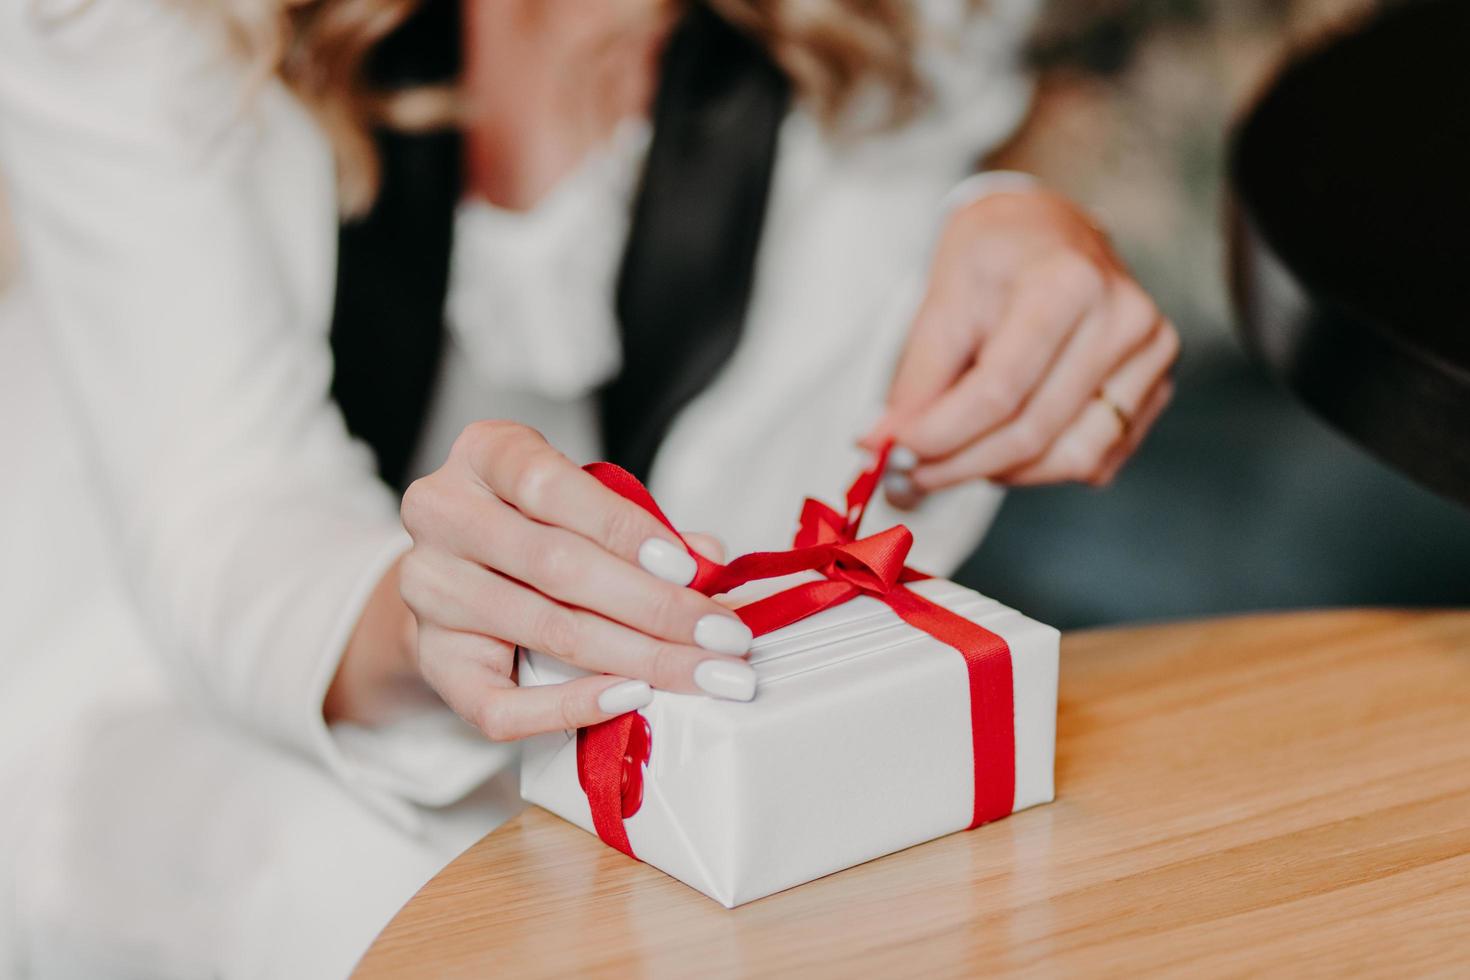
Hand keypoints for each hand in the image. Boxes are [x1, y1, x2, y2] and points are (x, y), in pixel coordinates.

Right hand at [398, 421, 755, 741]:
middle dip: (655, 607)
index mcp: (482, 454)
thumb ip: (644, 526)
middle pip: (556, 565)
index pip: (549, 486)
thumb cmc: (537, 526)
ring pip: (545, 630)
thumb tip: (708, 560)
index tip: (691, 571)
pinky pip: (501, 703)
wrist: (462, 573)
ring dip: (637, 656)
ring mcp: (428, 591)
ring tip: (700, 671)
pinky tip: (629, 696)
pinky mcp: (433, 661)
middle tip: (722, 638)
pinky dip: (572, 705)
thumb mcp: (584, 500)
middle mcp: (442, 515)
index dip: (624, 529)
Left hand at [867, 188, 1178, 495]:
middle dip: (959, 464)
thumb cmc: (993, 257)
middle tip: (906, 475)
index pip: (999, 391)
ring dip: (998, 471)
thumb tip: (885, 446)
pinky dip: (1038, 467)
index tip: (891, 453)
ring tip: (953, 453)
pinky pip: (1094, 460)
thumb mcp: (943, 300)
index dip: (941, 434)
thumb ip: (917, 380)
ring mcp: (1151, 358)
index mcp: (1069, 284)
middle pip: (1032, 431)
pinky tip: (1001, 441)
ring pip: (1069, 459)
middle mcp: (1124, 320)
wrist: (1047, 230)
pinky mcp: (1156, 389)